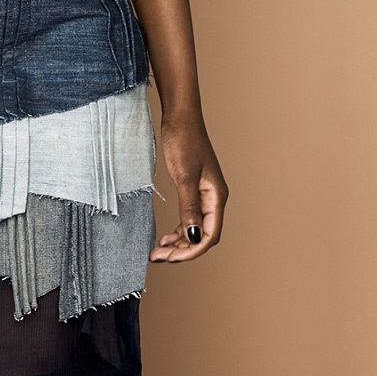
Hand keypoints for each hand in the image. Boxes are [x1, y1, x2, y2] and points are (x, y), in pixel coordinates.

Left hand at [149, 114, 228, 262]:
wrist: (179, 117)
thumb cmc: (183, 140)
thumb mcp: (183, 176)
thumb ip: (189, 208)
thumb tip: (195, 238)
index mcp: (216, 196)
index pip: (210, 235)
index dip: (192, 251)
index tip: (171, 258)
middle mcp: (213, 198)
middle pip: (203, 235)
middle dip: (183, 250)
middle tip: (159, 257)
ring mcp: (204, 194)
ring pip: (195, 228)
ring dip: (180, 242)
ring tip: (159, 250)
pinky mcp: (193, 188)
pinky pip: (190, 217)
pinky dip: (179, 229)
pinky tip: (166, 235)